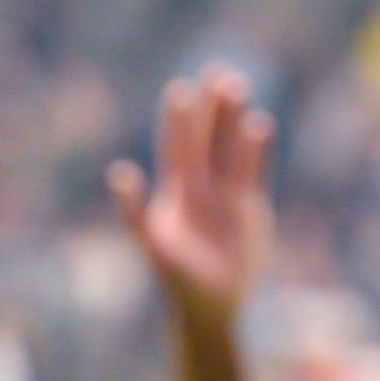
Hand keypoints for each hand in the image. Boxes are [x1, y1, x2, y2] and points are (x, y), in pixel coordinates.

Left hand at [111, 66, 274, 324]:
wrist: (212, 308)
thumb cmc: (177, 282)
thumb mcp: (154, 248)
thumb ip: (135, 212)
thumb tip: (118, 172)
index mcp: (174, 195)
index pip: (176, 149)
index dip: (178, 122)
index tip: (181, 90)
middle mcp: (199, 189)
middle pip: (206, 140)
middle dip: (211, 109)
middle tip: (219, 72)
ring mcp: (226, 196)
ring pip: (231, 149)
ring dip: (234, 121)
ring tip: (239, 87)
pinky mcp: (249, 208)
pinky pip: (254, 171)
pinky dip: (257, 150)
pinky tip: (261, 123)